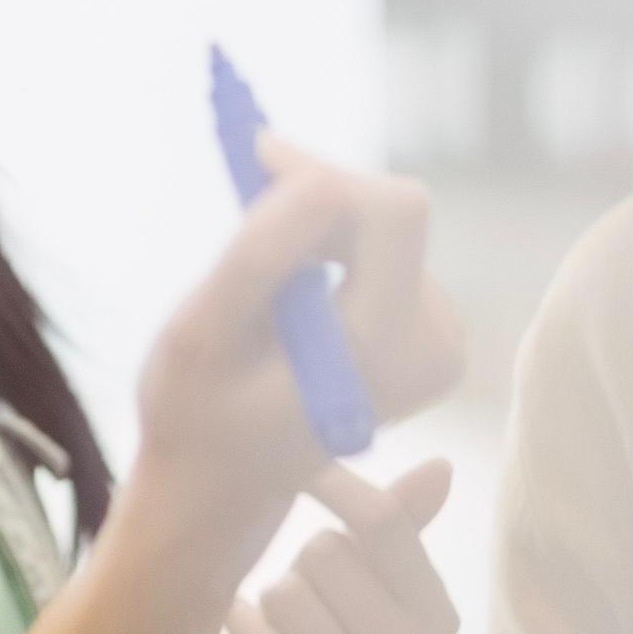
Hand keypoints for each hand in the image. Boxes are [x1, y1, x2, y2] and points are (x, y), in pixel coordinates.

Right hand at [127, 135, 462, 562]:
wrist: (223, 476)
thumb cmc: (195, 412)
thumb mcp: (199, 336)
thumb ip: (259, 258)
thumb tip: (321, 181)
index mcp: (380, 354)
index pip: (393, 212)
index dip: (321, 172)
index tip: (256, 157)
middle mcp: (430, 349)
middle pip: (392, 211)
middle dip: (314, 195)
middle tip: (246, 190)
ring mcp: (437, 343)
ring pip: (386, 223)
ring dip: (318, 225)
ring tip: (261, 276)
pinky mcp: (432, 330)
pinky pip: (389, 246)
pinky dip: (333, 245)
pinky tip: (291, 293)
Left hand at [159, 458, 460, 633]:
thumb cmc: (314, 633)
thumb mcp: (356, 573)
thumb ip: (396, 521)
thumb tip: (443, 466)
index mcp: (440, 621)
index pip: (387, 525)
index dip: (335, 484)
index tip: (299, 461)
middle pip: (330, 556)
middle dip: (299, 565)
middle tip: (298, 598)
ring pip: (288, 596)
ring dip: (267, 600)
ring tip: (276, 627)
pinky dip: (240, 624)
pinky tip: (242, 628)